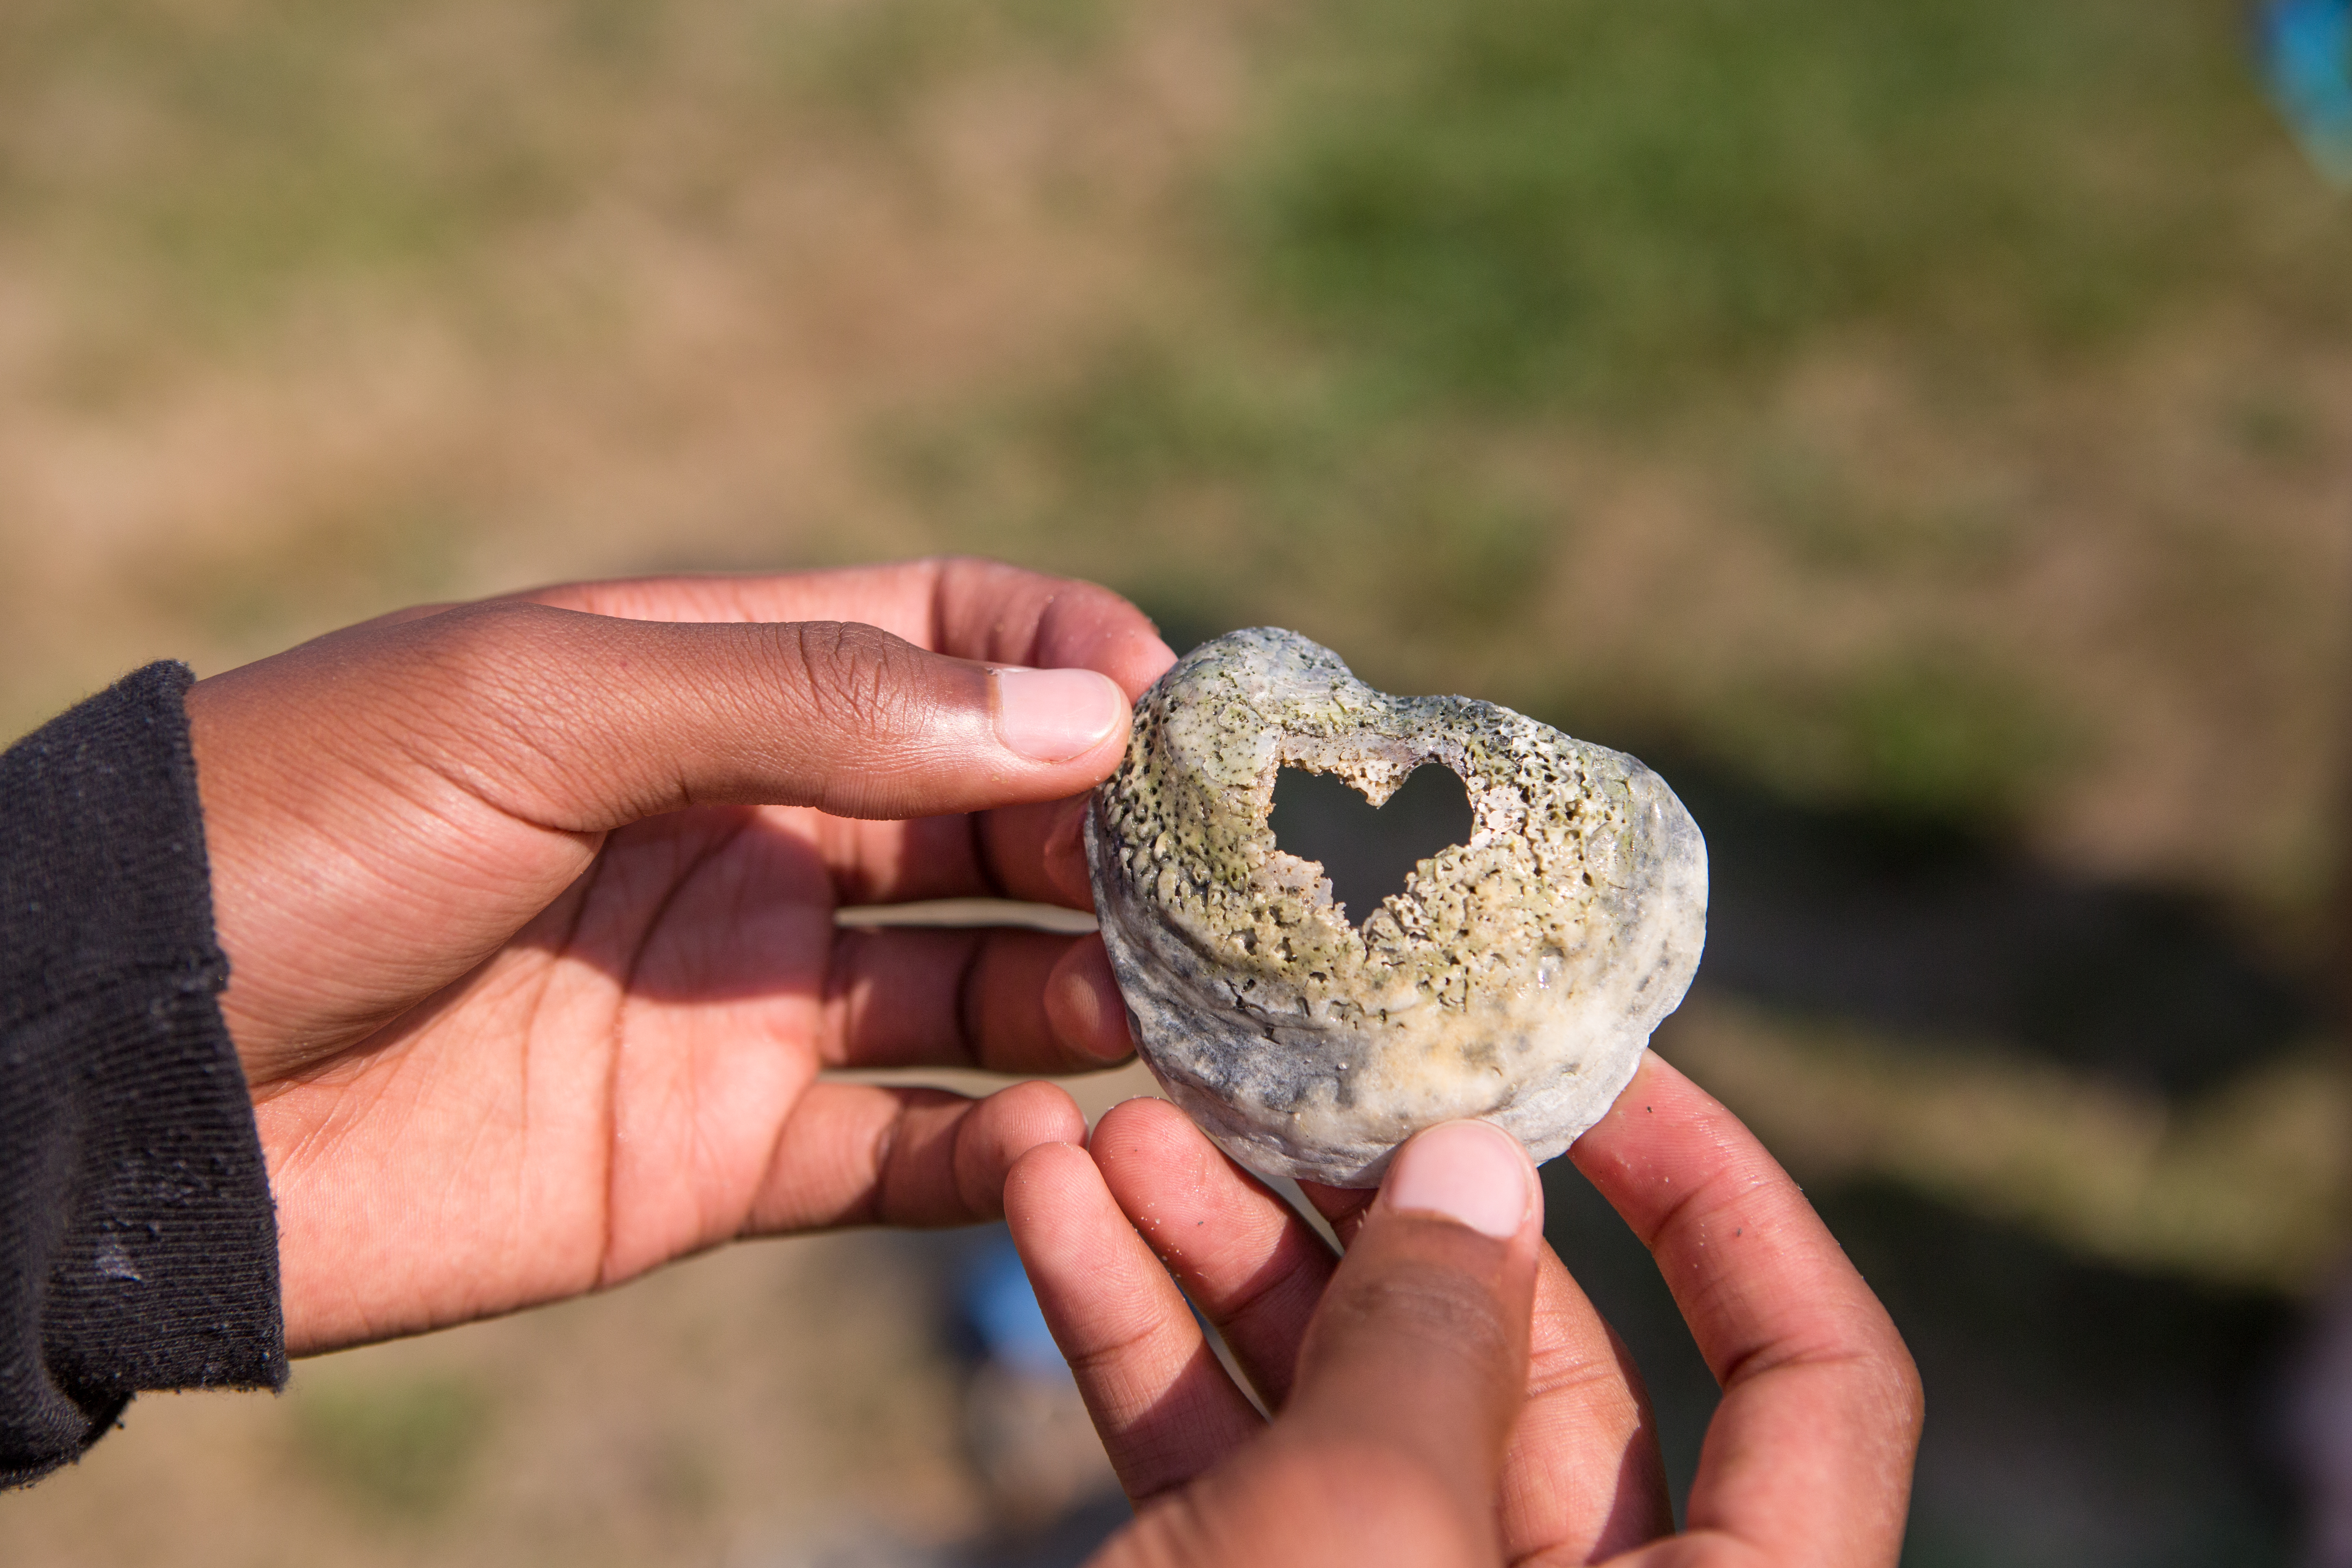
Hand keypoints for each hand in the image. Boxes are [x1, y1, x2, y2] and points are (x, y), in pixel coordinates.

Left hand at [184, 557, 1177, 1354]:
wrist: (120, 1077)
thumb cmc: (309, 831)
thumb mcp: (547, 703)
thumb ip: (813, 704)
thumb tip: (1075, 722)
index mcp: (718, 689)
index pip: (952, 641)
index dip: (1073, 666)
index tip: (1175, 718)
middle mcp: (758, 836)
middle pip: (998, 820)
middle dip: (1116, 840)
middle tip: (1226, 885)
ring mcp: (748, 1001)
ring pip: (982, 989)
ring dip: (1095, 995)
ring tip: (1189, 1014)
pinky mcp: (721, 1155)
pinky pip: (903, 1154)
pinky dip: (1000, 1151)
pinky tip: (1070, 1136)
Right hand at [1006, 1053, 1922, 1565]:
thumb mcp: (1368, 1545)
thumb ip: (1434, 1344)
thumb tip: (1477, 1159)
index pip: (1817, 1383)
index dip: (1728, 1206)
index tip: (1595, 1070)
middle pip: (1525, 1362)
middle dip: (1378, 1203)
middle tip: (1273, 1072)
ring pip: (1347, 1398)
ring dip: (1219, 1248)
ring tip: (1106, 1125)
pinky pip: (1229, 1463)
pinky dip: (1144, 1338)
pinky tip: (1050, 1208)